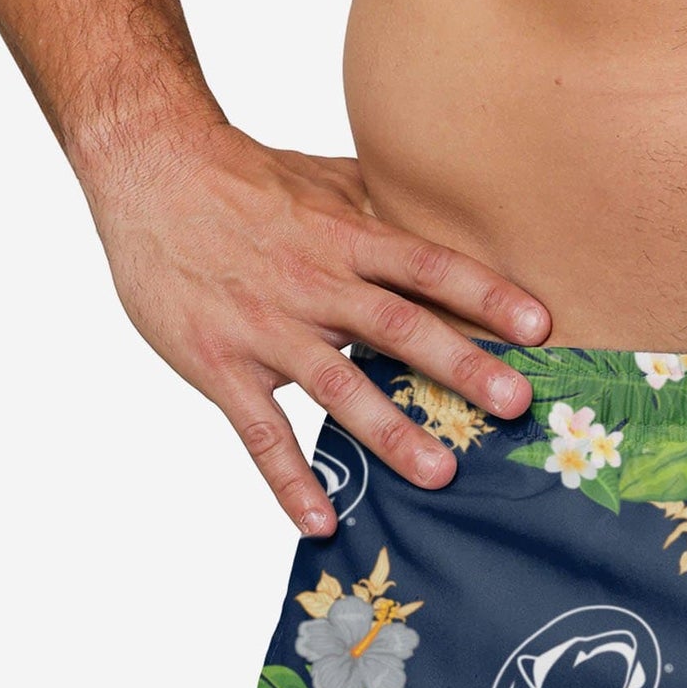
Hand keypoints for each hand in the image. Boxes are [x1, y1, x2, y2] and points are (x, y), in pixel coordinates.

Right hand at [83, 121, 550, 534]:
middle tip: (515, 405)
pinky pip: (260, 432)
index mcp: (345, 236)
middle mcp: (313, 282)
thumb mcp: (325, 180)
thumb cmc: (248, 179)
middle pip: (397, 326)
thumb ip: (389, 208)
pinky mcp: (221, 365)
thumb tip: (464, 217)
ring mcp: (266, 327)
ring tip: (441, 474)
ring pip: (336, 385)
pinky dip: (289, 480)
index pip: (427, 264)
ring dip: (390, 432)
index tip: (540, 326)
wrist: (146, 165)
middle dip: (459, 366)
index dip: (484, 293)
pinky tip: (321, 522)